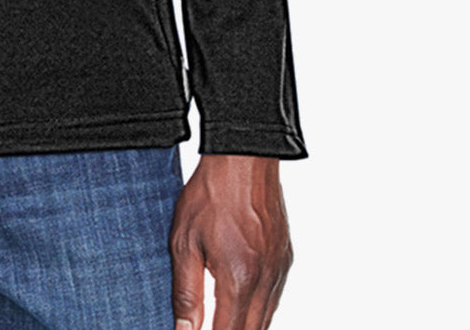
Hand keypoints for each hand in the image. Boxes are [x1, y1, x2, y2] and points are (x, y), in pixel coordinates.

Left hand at [170, 154, 293, 329]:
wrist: (243, 158)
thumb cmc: (210, 194)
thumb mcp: (184, 241)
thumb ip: (186, 292)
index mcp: (239, 279)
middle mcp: (266, 280)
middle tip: (206, 327)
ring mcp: (280, 269)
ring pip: (266, 319)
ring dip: (244, 326)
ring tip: (220, 319)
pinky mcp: (285, 258)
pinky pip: (274, 297)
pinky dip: (258, 309)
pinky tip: (240, 303)